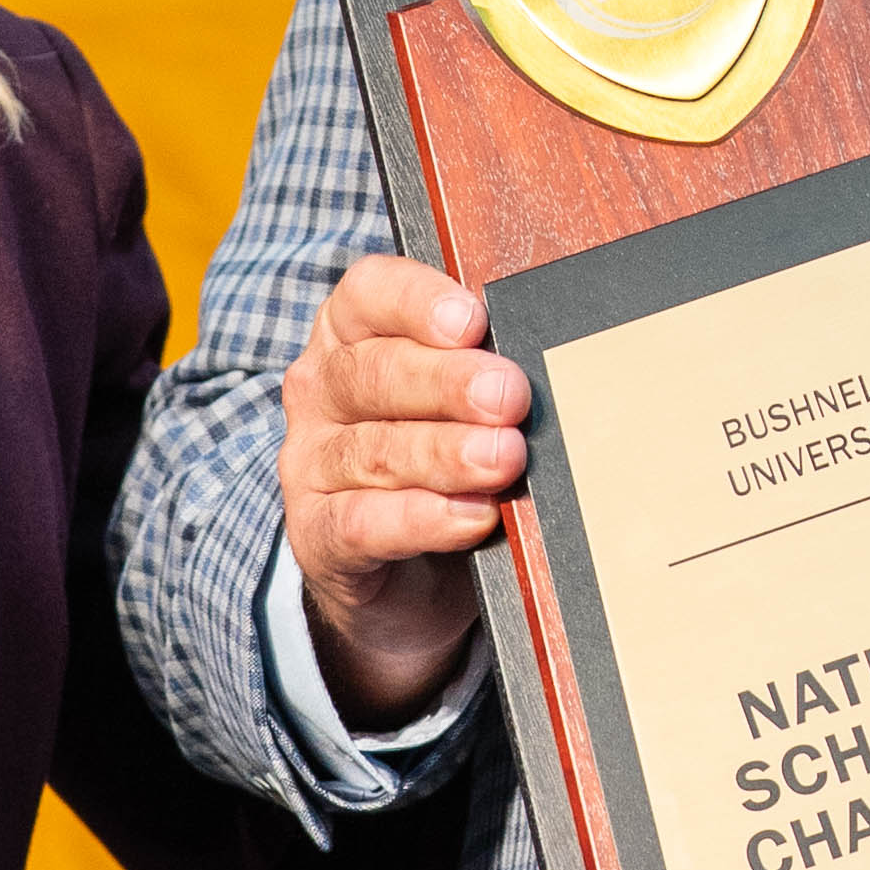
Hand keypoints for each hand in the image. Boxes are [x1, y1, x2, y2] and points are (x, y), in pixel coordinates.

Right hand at [279, 253, 523, 720]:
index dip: (418, 301)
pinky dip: (421, 519)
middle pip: (376, 372)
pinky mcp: (316, 537)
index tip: (474, 321)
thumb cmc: (450, 464)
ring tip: (503, 460)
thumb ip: (497, 373)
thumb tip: (560, 356)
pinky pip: (361, 523)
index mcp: (353, 334)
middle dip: (450, 384)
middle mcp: (321, 391)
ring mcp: (310, 465)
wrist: (413, 577)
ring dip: (445, 454)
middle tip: (510, 397)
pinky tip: (471, 517)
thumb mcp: (470, 406)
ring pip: (374, 450)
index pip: (370, 293)